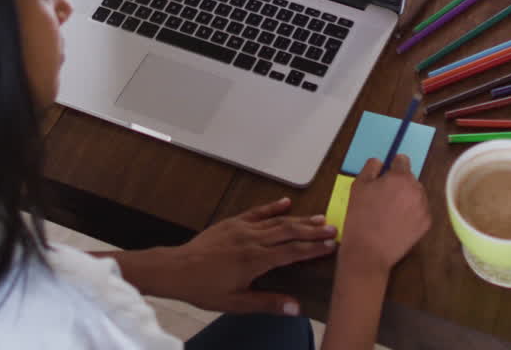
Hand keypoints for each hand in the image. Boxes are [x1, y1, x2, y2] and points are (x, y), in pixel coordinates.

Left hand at [156, 197, 336, 314]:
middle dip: (313, 230)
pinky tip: (286, 203)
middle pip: (289, 232)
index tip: (332, 246)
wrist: (176, 269)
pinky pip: (257, 212)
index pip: (292, 251)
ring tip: (319, 217)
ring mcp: (242, 228)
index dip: (314, 248)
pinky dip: (273, 207)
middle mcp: (252, 240)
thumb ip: (267, 303)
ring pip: (277, 220)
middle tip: (333, 229)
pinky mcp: (232, 222)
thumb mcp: (236, 303)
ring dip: (299, 219)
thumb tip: (295, 307)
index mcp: (255, 260)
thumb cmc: (204, 288)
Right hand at [339, 156, 430, 273]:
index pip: (402, 160)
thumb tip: (380, 162)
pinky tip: (397, 222)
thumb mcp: (358, 186)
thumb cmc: (360, 217)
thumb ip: (370, 168)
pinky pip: (420, 211)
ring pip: (416, 194)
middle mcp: (416, 190)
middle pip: (410, 178)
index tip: (385, 175)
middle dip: (399, 183)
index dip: (392, 165)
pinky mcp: (426, 224)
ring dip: (407, 197)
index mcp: (400, 177)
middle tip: (384, 197)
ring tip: (390, 211)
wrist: (368, 251)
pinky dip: (412, 213)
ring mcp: (424, 208)